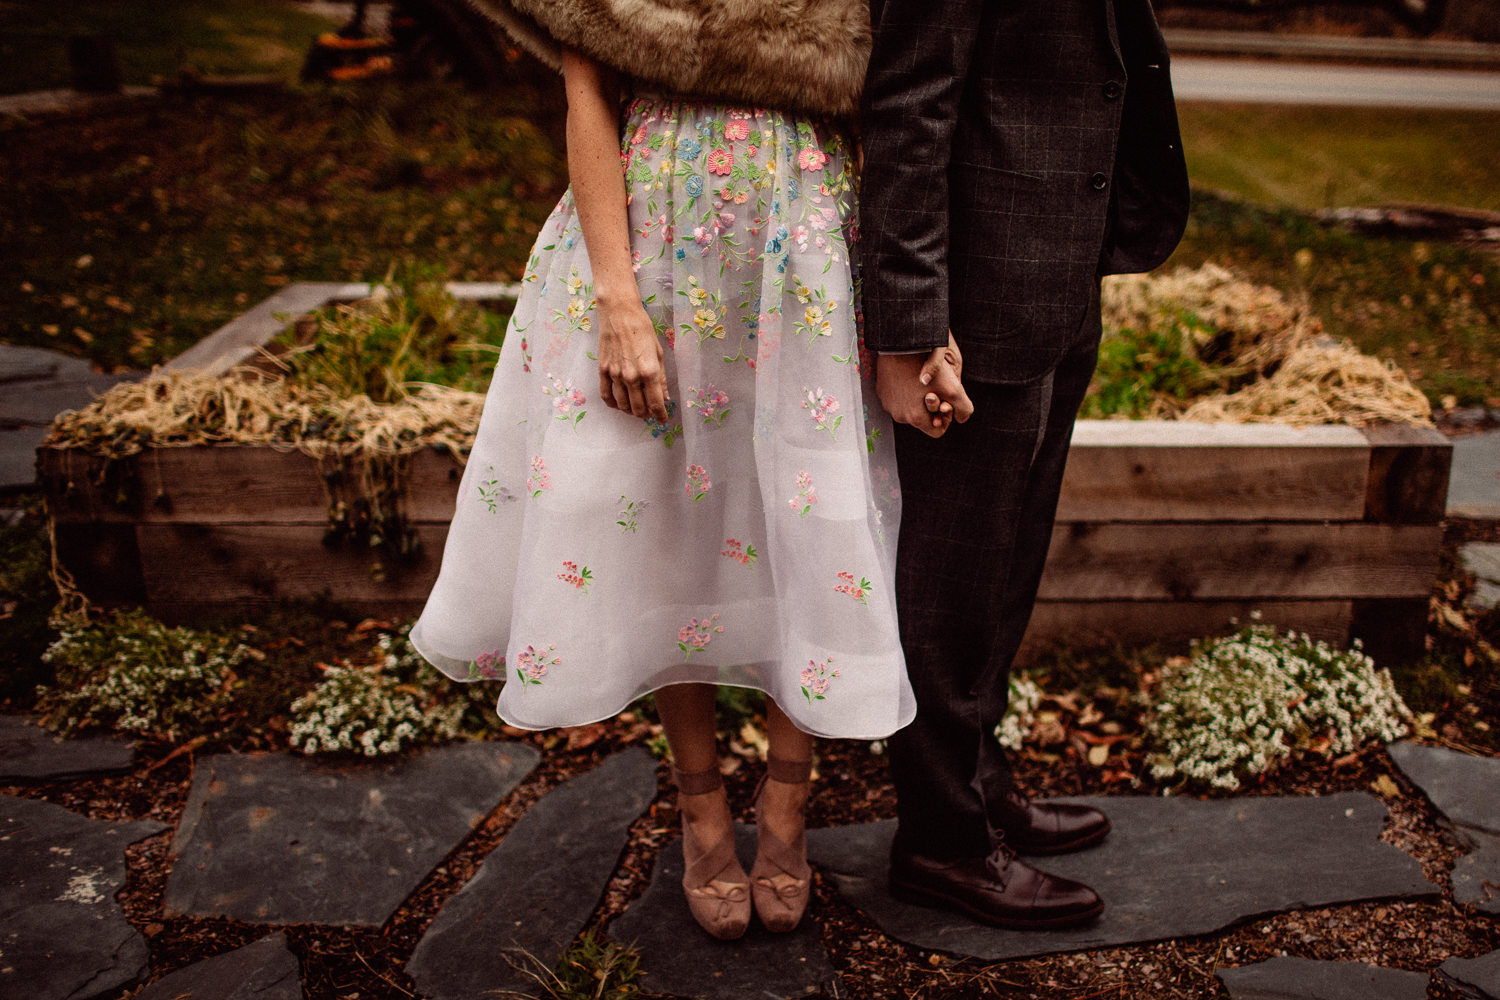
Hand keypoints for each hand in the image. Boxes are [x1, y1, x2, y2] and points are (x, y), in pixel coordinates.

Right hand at [596, 296, 669, 421]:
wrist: (619, 314)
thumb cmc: (642, 329)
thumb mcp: (659, 353)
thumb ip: (661, 378)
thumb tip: (664, 397)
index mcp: (649, 371)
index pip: (655, 403)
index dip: (660, 416)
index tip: (663, 420)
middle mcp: (631, 376)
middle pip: (638, 409)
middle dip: (646, 415)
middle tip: (650, 413)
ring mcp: (615, 375)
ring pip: (622, 406)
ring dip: (631, 411)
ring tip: (636, 409)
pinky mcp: (603, 370)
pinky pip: (606, 395)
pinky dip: (613, 404)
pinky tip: (619, 404)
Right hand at [876, 333, 973, 437]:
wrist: (902, 344)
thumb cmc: (928, 366)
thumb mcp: (954, 388)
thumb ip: (963, 409)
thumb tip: (962, 419)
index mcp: (915, 419)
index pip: (936, 431)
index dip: (945, 417)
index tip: (946, 400)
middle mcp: (899, 416)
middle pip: (922, 420)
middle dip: (930, 407)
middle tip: (935, 388)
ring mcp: (888, 404)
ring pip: (908, 408)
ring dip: (917, 399)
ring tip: (923, 381)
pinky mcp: (881, 392)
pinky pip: (896, 397)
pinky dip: (905, 390)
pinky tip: (911, 375)